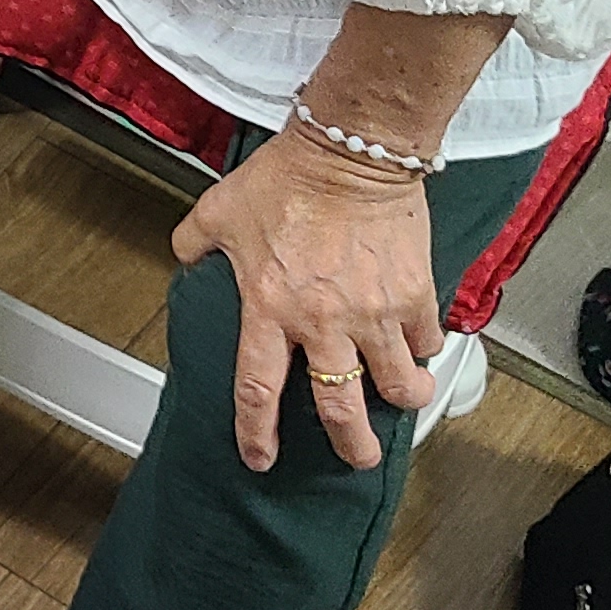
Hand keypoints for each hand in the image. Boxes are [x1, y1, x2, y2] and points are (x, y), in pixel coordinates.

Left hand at [170, 126, 445, 473]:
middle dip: (352, 446)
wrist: (352, 150)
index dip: (257, 434)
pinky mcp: (415, 295)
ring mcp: (374, 313)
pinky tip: (418, 348)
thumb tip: (184, 257)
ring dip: (403, 401)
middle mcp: (323, 322)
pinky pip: (426, 342)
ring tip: (404, 402)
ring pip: (398, 386)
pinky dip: (424, 351)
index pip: (256, 390)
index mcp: (268, 308)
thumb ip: (195, 242)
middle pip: (339, 409)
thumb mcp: (219, 210)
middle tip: (358, 458)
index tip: (262, 459)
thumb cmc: (286, 177)